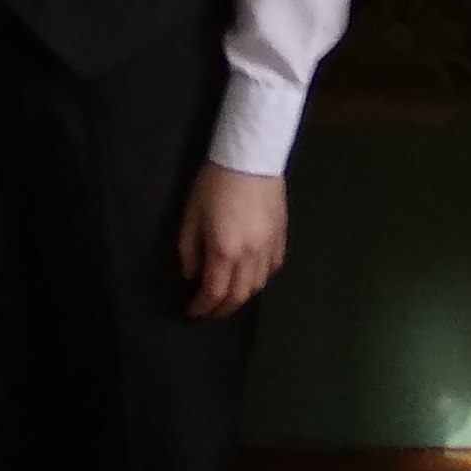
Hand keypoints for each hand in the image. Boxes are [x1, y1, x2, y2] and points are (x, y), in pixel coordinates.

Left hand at [176, 163, 288, 318]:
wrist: (251, 157)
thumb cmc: (214, 184)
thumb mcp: (191, 216)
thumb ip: (189, 250)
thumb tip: (192, 276)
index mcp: (224, 250)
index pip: (214, 291)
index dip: (203, 307)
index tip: (192, 312)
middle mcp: (250, 255)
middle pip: (238, 295)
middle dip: (222, 310)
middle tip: (209, 312)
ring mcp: (269, 247)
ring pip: (258, 286)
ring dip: (241, 298)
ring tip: (228, 299)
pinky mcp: (281, 236)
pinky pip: (273, 268)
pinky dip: (261, 280)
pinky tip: (251, 279)